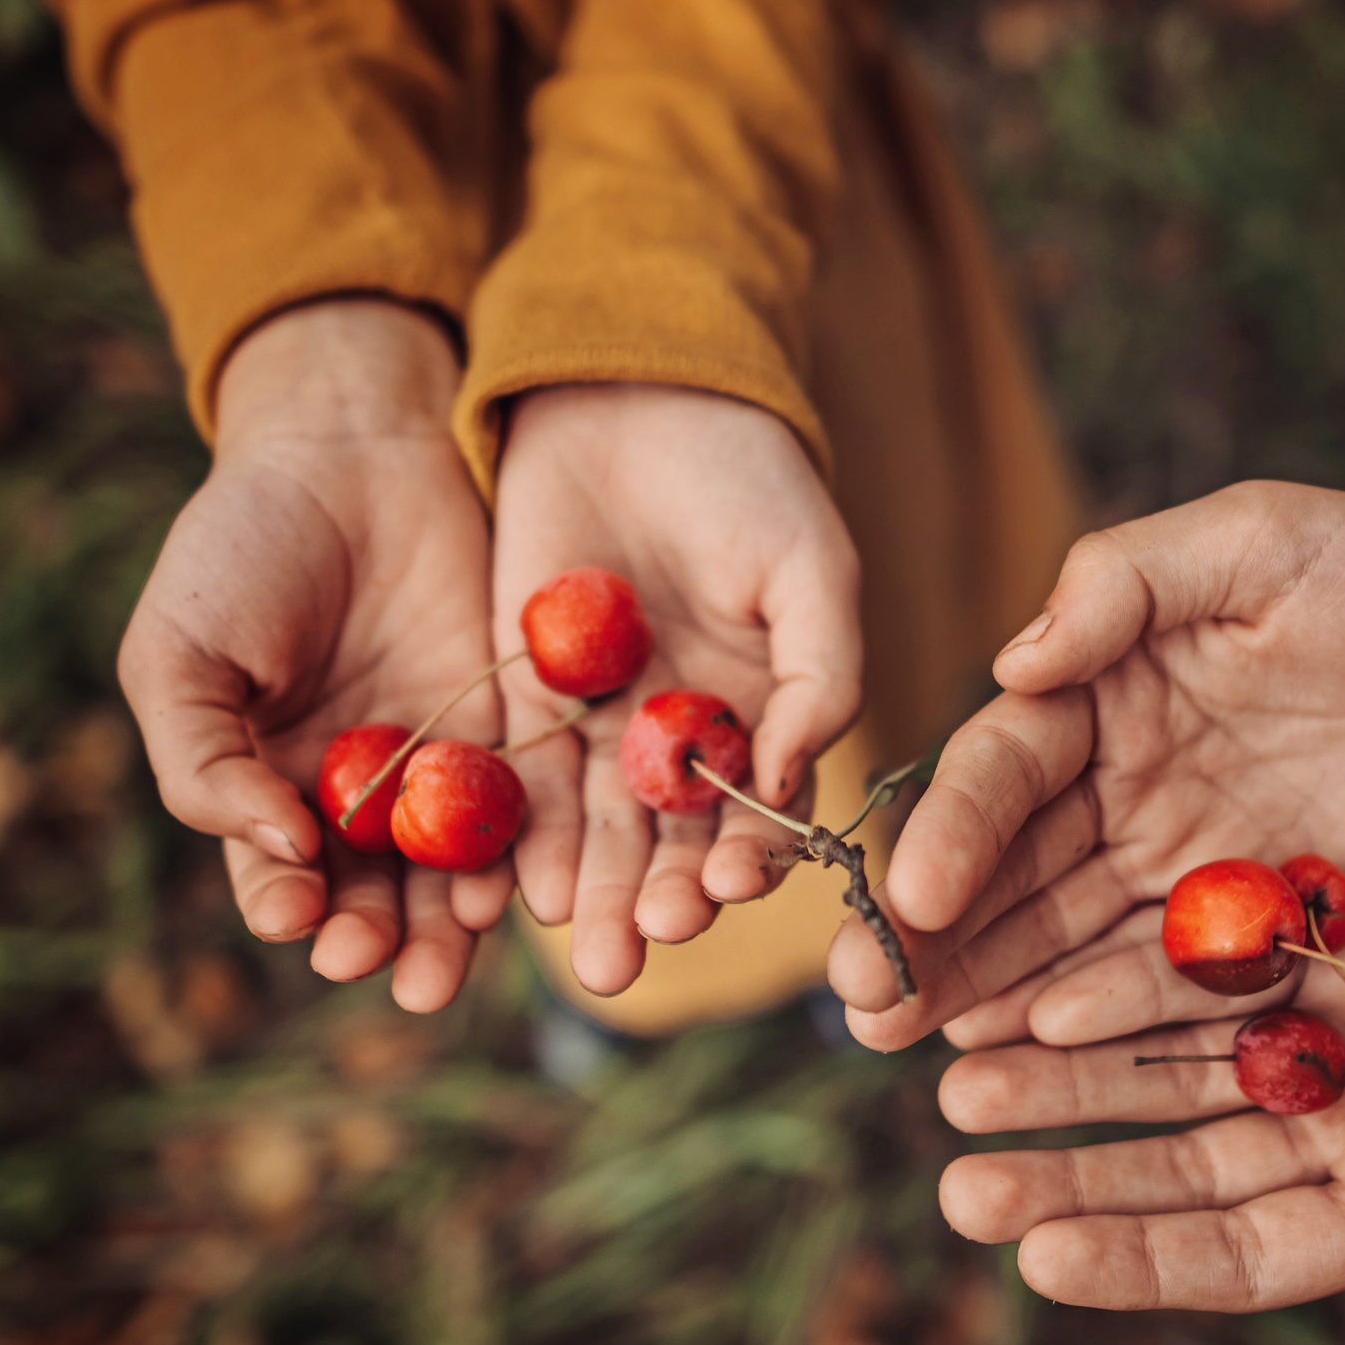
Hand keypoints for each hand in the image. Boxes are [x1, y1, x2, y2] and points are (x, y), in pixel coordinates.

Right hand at [117, 298, 507, 1011]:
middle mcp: (358, 794)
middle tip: (396, 978)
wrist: (350, 448)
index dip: (289, 906)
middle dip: (382, 941)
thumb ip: (204, 759)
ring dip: (451, 925)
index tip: (301, 919)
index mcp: (268, 785)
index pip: (279, 876)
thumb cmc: (242, 546)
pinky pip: (521, 807)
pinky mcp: (514, 727)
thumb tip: (276, 852)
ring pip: (449, 870)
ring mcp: (441, 765)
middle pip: (373, 896)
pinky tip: (519, 887)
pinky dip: (520, 852)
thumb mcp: (182, 649)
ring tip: (452, 960)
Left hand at [490, 384, 861, 994]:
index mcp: (767, 718)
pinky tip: (522, 886)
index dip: (748, 858)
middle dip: (658, 902)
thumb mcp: (812, 570)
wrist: (636, 393)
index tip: (729, 887)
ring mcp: (603, 724)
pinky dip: (522, 835)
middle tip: (640, 950)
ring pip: (596, 831)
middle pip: (671, 844)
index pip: (760, 815)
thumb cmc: (748, 478)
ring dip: (593, 894)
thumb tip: (794, 782)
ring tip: (590, 951)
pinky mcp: (525, 697)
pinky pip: (522, 780)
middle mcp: (686, 742)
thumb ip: (822, 678)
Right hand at [833, 481, 1344, 1048]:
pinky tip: (1028, 1061)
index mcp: (1101, 681)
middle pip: (1005, 866)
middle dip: (931, 937)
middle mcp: (1119, 776)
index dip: (952, 833)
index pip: (1004, 766)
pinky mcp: (1246, 918)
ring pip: (1060, 933)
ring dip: (984, 991)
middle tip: (863, 1009)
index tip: (910, 903)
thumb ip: (1129, 583)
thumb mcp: (1260, 539)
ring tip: (911, 1052)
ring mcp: (1178, 854)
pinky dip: (1093, 1020)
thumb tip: (1013, 662)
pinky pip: (1159, 977)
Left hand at [928, 764, 1344, 1344]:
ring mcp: (1337, 1024)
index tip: (1040, 1256)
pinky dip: (1123, 970)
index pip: (1250, 1254)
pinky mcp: (1331, 929)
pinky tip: (1037, 972)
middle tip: (958, 1183)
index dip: (1146, 1258)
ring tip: (961, 1075)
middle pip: (1184, 1165)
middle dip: (1074, 1174)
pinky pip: (1204, 955)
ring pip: (1171, 1063)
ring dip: (1072, 1075)